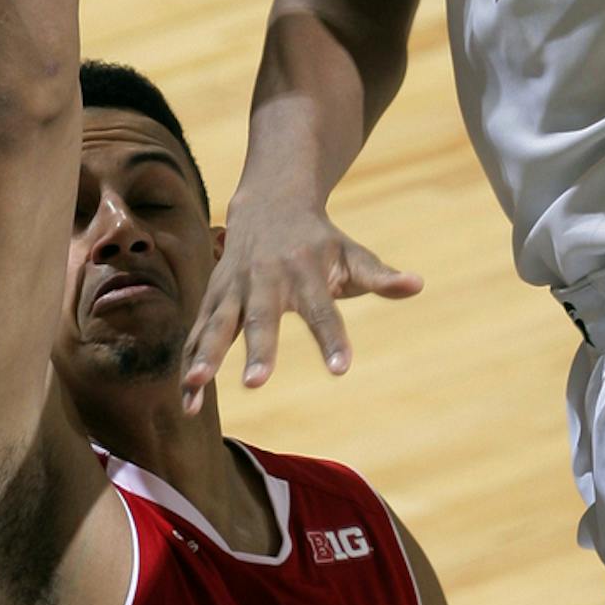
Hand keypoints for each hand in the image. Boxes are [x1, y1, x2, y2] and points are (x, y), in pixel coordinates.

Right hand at [181, 181, 421, 406]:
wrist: (269, 202)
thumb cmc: (319, 240)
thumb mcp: (352, 253)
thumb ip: (380, 276)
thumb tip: (417, 284)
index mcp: (305, 273)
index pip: (323, 311)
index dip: (332, 339)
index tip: (341, 369)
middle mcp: (265, 280)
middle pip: (260, 319)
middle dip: (257, 350)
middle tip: (255, 384)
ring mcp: (233, 288)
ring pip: (217, 325)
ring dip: (205, 355)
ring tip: (196, 386)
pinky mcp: (212, 297)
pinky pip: (197, 333)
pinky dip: (190, 363)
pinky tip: (187, 402)